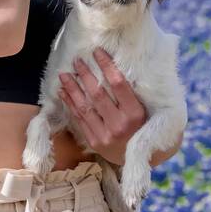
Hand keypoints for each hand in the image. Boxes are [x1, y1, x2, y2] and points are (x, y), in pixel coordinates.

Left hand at [57, 48, 146, 164]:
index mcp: (136, 114)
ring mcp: (105, 135)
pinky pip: (79, 120)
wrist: (142, 159)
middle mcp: (120, 125)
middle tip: (77, 60)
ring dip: (72, 89)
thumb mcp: (147, 110)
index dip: (107, 66)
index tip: (97, 52)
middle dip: (85, 75)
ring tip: (64, 74)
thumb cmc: (145, 127)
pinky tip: (63, 92)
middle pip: (98, 94)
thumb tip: (117, 64)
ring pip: (85, 107)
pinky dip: (70, 104)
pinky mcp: (95, 142)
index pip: (119, 84)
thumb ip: (134, 92)